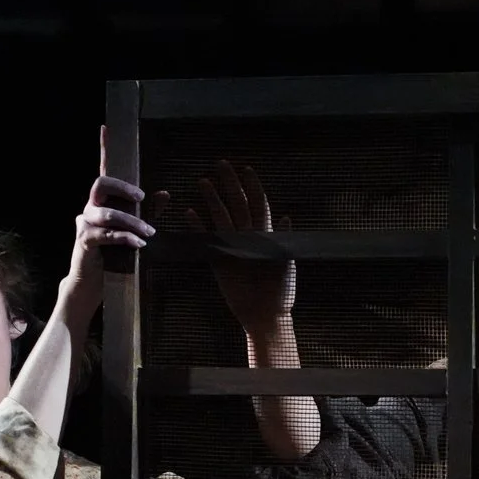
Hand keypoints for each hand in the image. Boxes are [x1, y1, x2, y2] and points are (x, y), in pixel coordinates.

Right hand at [58, 127, 154, 329]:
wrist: (91, 284)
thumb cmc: (112, 255)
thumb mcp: (132, 231)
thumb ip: (147, 213)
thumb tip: (165, 194)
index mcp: (101, 202)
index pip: (103, 171)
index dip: (104, 149)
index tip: (106, 128)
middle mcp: (89, 208)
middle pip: (100, 185)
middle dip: (123, 189)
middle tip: (142, 198)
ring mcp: (84, 224)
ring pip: (107, 213)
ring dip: (132, 222)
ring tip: (149, 234)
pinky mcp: (84, 241)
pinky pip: (106, 234)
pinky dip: (125, 238)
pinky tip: (139, 245)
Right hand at [187, 159, 294, 337]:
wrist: (264, 314)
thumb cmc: (280, 291)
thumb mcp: (286, 263)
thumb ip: (285, 241)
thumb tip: (287, 217)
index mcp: (267, 235)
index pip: (259, 204)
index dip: (253, 187)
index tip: (246, 169)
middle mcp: (249, 237)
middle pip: (238, 204)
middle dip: (230, 184)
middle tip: (221, 164)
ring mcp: (233, 246)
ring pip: (222, 216)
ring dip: (213, 199)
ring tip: (203, 182)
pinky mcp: (220, 260)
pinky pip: (208, 238)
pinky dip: (199, 226)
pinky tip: (190, 213)